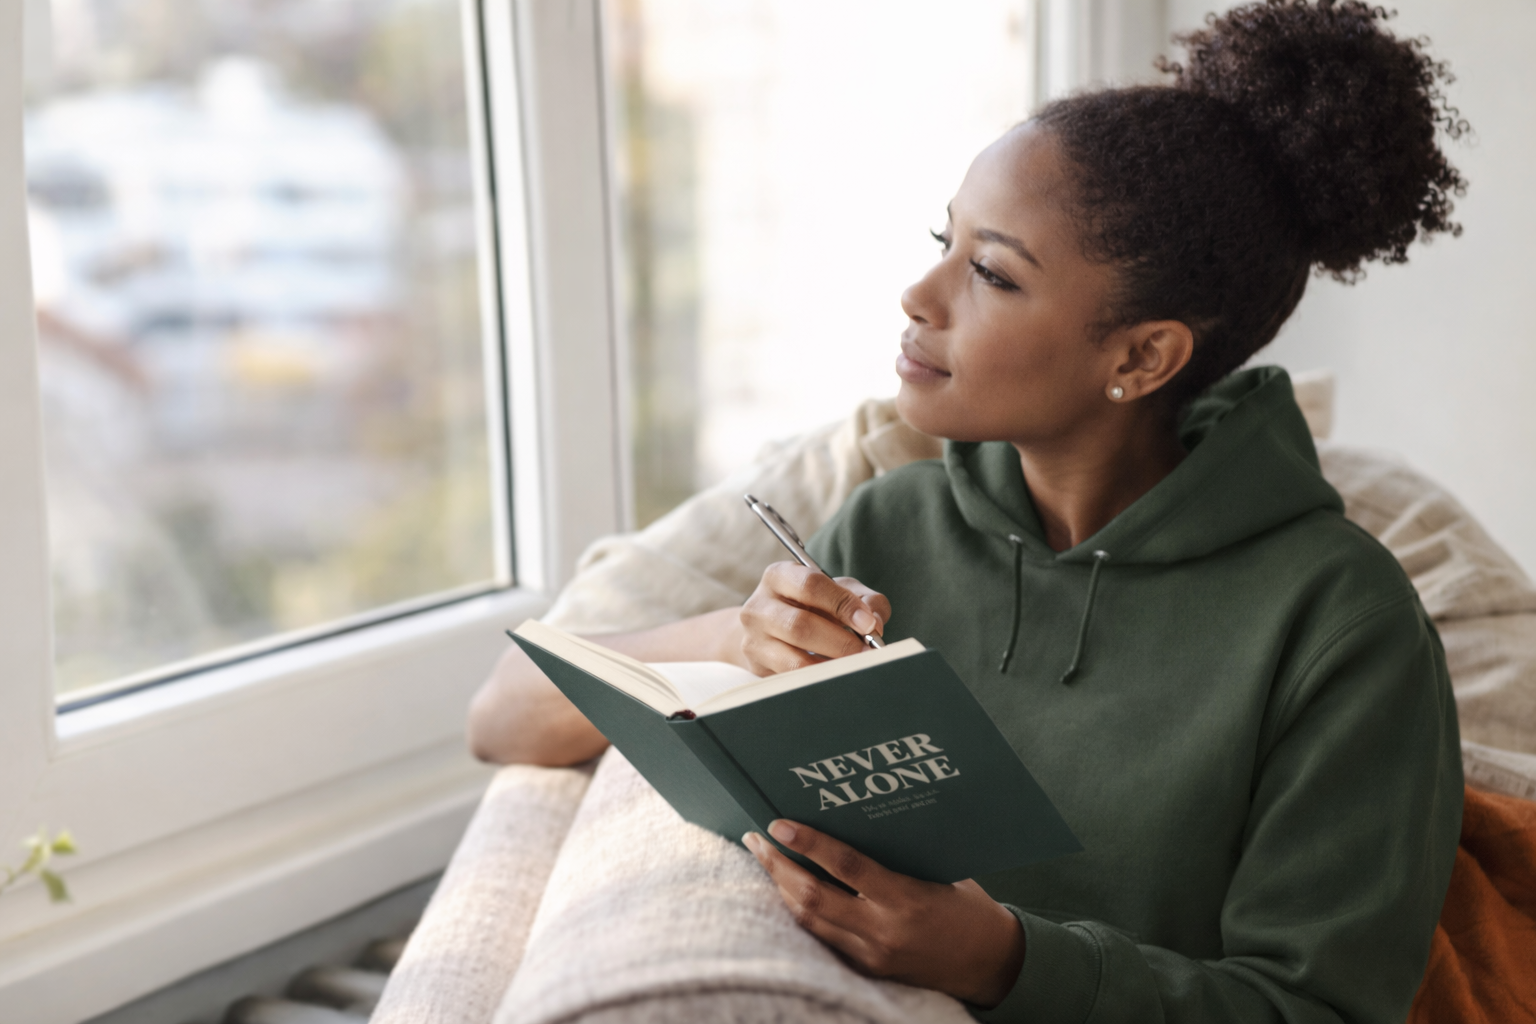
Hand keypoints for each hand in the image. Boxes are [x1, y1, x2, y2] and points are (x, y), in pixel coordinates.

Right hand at [738, 563, 890, 675]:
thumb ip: (862, 598)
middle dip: (841, 641)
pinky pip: (793, 679)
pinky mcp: (757, 667)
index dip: (843, 604)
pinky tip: (837, 676)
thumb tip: (874, 622)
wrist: (769, 629)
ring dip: (832, 665)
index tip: (869, 624)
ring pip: (795, 659)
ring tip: (856, 666)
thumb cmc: (810, 605)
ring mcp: (754, 639)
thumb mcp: (837, 591)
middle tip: (867, 652)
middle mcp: (759, 606)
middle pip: (801, 625)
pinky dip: (820, 679)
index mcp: (779, 576)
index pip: (811, 585)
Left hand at [743, 819, 1024, 1007]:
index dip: (809, 844)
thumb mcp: (938, 870)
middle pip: (813, 898)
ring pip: (809, 922)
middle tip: (757, 839)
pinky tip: (788, 893)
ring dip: (781, 889)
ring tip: (765, 859)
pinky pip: (822, 940)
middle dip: (778, 866)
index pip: (846, 867)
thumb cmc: (968, 906)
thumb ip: (896, 854)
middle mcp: (884, 930)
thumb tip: (850, 819)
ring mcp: (872, 955)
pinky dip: (801, 914)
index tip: (780, 823)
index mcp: (906, 899)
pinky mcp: (868, 971)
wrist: (991, 963)